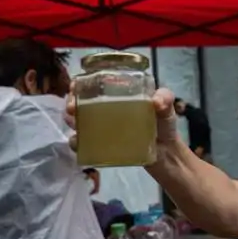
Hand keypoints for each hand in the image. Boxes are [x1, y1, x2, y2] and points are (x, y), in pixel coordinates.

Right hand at [66, 85, 181, 158]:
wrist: (167, 154)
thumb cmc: (164, 125)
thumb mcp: (167, 107)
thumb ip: (165, 99)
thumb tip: (156, 102)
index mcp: (119, 95)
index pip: (95, 85)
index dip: (81, 84)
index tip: (75, 86)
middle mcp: (107, 110)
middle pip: (82, 102)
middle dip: (71, 102)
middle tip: (72, 108)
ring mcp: (104, 128)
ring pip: (79, 120)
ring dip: (71, 120)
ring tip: (73, 122)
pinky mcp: (104, 146)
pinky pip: (85, 143)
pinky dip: (77, 142)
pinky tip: (77, 142)